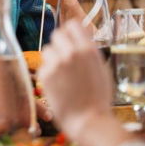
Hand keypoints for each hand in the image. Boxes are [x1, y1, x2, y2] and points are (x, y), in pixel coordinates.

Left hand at [37, 21, 111, 139]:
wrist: (88, 120)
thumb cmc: (98, 98)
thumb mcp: (101, 69)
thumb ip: (89, 52)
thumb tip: (80, 40)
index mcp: (88, 50)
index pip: (72, 25)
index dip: (71, 32)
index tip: (71, 38)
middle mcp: (71, 53)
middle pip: (57, 34)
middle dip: (60, 44)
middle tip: (64, 56)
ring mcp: (56, 63)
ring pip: (47, 50)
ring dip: (52, 58)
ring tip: (62, 74)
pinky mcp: (45, 75)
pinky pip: (43, 66)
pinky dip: (48, 73)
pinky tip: (57, 85)